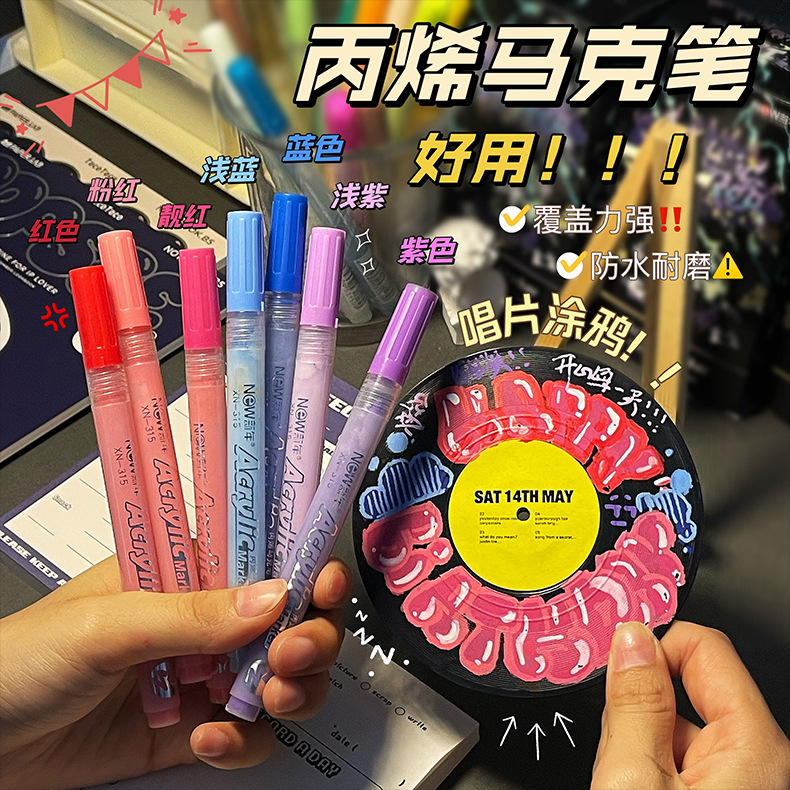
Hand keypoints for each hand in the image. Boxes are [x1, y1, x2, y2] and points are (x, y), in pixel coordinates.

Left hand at [0, 554, 351, 789]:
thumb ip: (190, 613)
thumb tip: (273, 596)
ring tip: (265, 700)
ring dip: (291, 689)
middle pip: (292, 617)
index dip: (306, 564)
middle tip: (291, 656)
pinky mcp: (194, 727)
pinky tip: (209, 740)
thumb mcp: (106, 624)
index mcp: (188, 570)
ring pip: (282, 676)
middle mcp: (207, 618)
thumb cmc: (22, 658)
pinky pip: (249, 734)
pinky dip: (245, 741)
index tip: (323, 586)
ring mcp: (204, 673)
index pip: (266, 552)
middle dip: (309, 635)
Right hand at [592, 620, 789, 789]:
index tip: (613, 658)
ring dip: (632, 740)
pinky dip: (639, 766)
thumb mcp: (635, 777)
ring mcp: (734, 783)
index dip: (652, 648)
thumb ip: (634, 703)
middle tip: (615, 745)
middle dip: (636, 704)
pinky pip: (669, 760)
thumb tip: (632, 640)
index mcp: (754, 747)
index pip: (703, 647)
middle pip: (680, 688)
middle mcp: (755, 762)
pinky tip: (624, 786)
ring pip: (668, 727)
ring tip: (618, 780)